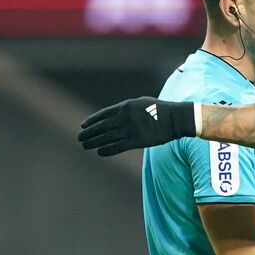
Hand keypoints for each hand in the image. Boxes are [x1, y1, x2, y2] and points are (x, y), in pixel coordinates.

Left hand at [77, 97, 196, 155]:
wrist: (174, 119)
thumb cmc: (159, 110)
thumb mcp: (141, 103)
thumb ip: (127, 108)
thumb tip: (117, 114)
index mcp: (125, 107)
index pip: (103, 115)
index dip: (91, 121)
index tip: (83, 126)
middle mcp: (124, 118)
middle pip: (102, 127)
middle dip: (89, 133)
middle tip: (80, 138)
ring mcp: (130, 130)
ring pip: (106, 138)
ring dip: (94, 142)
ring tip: (85, 146)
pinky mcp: (136, 141)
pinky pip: (117, 147)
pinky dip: (107, 150)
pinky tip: (99, 152)